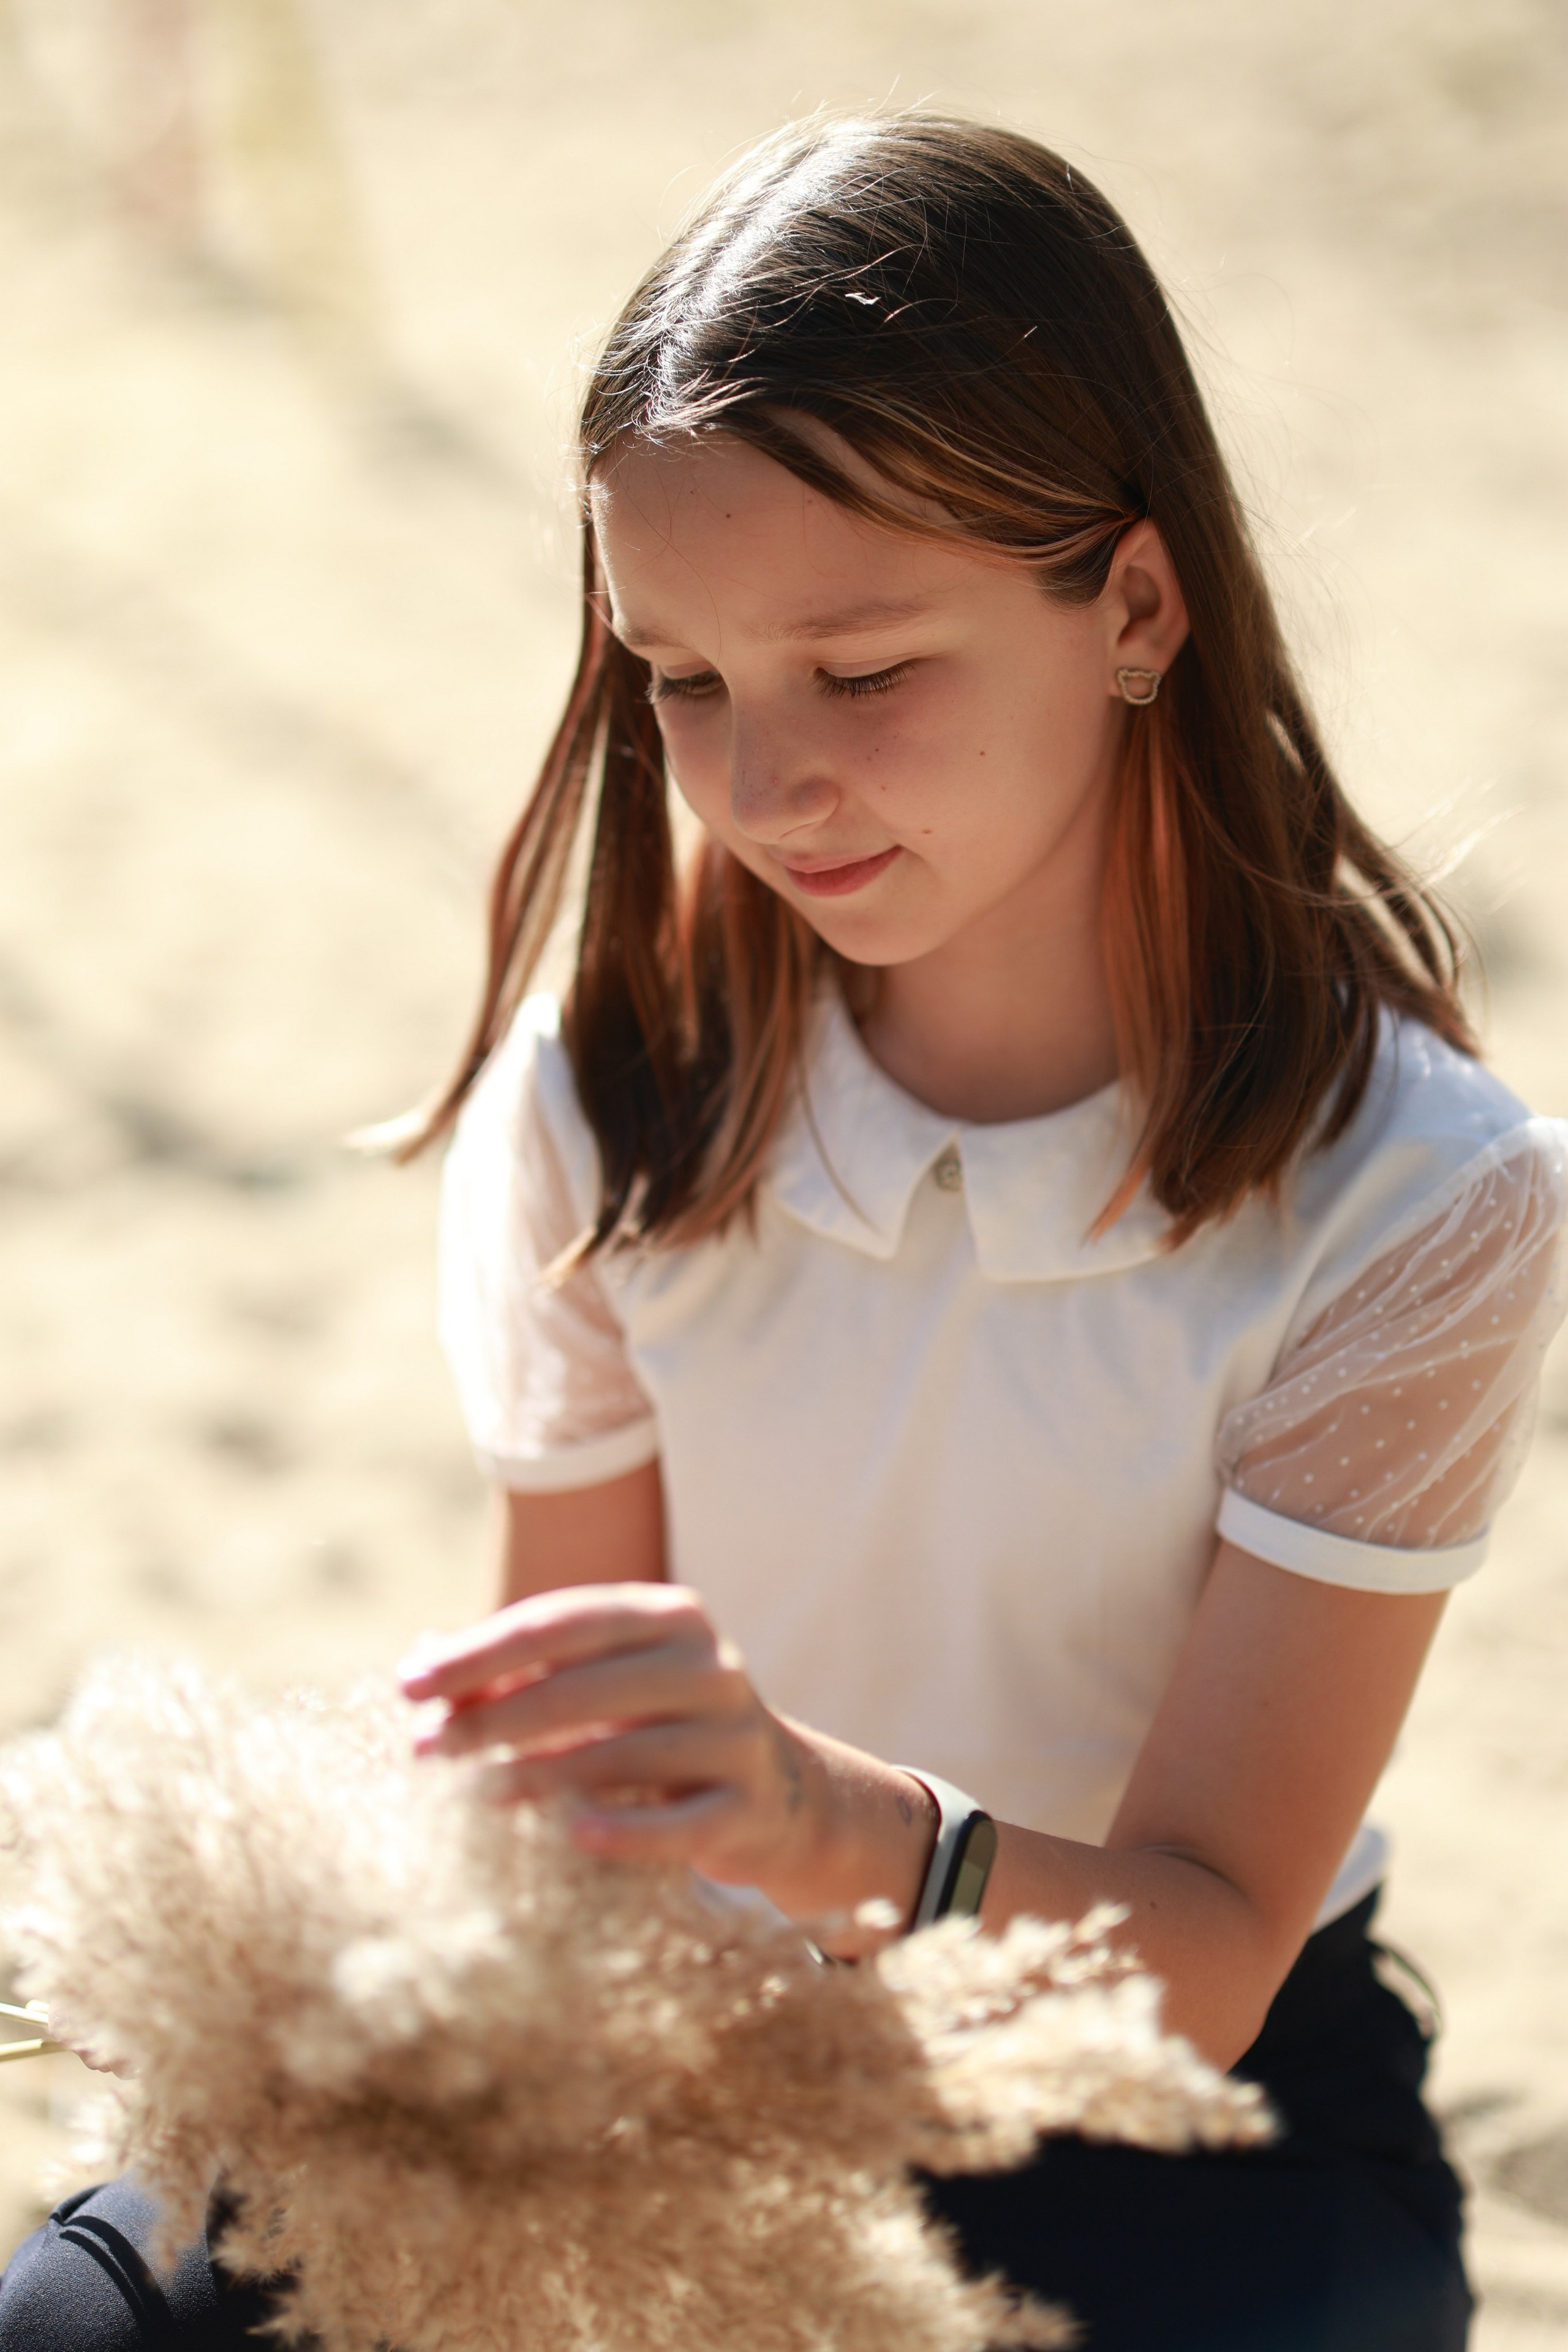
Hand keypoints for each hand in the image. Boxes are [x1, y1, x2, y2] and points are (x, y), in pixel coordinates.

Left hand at [398, 1584, 822, 1892]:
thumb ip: (517, 1672)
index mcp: (668, 1616)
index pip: (561, 1622)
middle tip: (427, 1749)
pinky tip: (572, 1836)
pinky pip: (679, 1822)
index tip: (409, 1685)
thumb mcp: (597, 1687)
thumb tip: (420, 1658)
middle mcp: (709, 1663)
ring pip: (624, 1752)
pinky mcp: (748, 1804)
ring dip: (539, 1775)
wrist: (776, 1794)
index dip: (480, 1652)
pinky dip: (625, 1830)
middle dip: (495, 1717)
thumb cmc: (655, 1728)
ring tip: (475, 1795)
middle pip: (584, 1685)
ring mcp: (736, 1734)